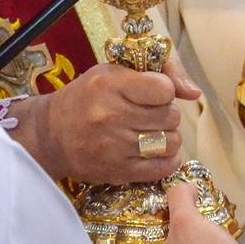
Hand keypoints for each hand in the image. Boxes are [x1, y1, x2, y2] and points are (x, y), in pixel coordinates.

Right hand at [18, 62, 198, 183]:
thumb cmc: (87, 97)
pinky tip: (154, 152)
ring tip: (150, 132)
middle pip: (170, 117)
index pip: (164, 89)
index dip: (165, 91)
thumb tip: (195, 93)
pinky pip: (162, 168)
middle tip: (148, 114)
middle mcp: (112, 116)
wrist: (50, 134)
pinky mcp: (117, 172)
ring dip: (167, 137)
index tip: (153, 93)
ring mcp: (114, 147)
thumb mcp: (115, 71)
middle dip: (166, 114)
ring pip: (170, 143)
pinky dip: (166, 159)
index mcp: (111, 85)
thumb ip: (162, 72)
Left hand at [123, 181, 243, 243]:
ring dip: (172, 239)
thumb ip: (179, 196)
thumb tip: (183, 187)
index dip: (135, 218)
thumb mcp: (187, 219)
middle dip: (157, 226)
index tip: (147, 202)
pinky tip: (195, 236)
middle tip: (167, 206)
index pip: (125, 241)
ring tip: (183, 217)